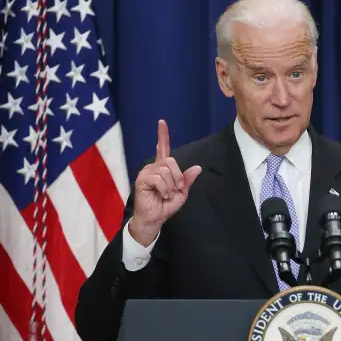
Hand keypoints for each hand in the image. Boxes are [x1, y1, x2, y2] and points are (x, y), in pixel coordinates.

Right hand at [129, 119, 201, 245]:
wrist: (155, 218)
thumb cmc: (165, 205)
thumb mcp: (182, 193)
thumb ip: (187, 180)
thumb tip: (198, 168)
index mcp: (163, 168)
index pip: (163, 148)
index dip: (163, 135)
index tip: (162, 122)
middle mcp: (153, 167)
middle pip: (171, 161)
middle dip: (178, 177)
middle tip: (175, 190)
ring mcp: (146, 172)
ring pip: (165, 170)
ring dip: (171, 185)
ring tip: (165, 194)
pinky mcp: (142, 179)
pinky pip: (159, 178)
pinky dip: (164, 188)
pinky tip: (160, 195)